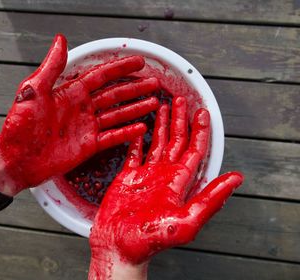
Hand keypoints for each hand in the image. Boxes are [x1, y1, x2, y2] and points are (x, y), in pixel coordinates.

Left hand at [0, 34, 159, 195]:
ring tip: (154, 102)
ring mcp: (86, 127)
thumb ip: (51, 67)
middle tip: (154, 82)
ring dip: (135, 108)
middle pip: (114, 94)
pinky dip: (126, 133)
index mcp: (70, 93)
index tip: (139, 62)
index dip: (120, 68)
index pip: (101, 76)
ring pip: (116, 114)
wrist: (15, 159)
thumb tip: (60, 40)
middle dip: (134, 88)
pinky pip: (111, 137)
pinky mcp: (88, 146)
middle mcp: (81, 108)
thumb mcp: (33, 91)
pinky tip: (141, 128)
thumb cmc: (19, 125)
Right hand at [89, 97, 242, 277]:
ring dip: (161, 125)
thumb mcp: (185, 220)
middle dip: (180, 120)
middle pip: (176, 141)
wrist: (118, 248)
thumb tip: (235, 179)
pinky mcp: (126, 178)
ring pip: (156, 143)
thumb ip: (210, 199)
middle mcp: (163, 176)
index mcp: (178, 183)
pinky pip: (133, 154)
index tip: (202, 112)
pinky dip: (136, 140)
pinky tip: (139, 129)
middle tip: (182, 100)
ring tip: (163, 107)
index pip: (194, 150)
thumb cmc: (148, 240)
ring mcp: (145, 176)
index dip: (200, 131)